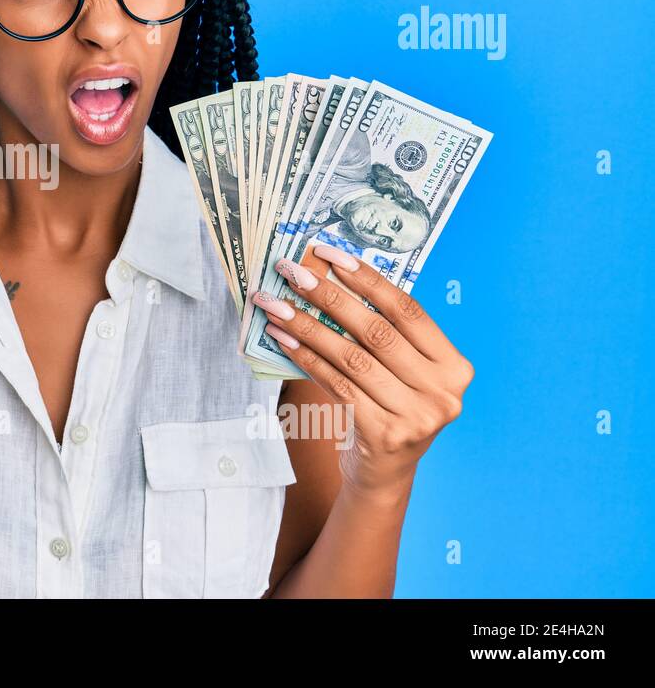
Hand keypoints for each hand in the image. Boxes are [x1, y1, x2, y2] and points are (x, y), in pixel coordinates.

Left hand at [252, 243, 474, 500]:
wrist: (383, 474)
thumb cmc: (387, 407)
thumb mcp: (400, 371)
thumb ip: (381, 331)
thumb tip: (327, 273)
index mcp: (453, 365)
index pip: (407, 310)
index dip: (366, 278)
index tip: (329, 254)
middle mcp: (443, 392)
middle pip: (376, 331)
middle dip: (328, 296)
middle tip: (291, 272)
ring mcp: (418, 417)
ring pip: (352, 357)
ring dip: (307, 326)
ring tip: (274, 304)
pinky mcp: (385, 435)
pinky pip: (337, 384)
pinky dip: (307, 358)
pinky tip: (283, 339)